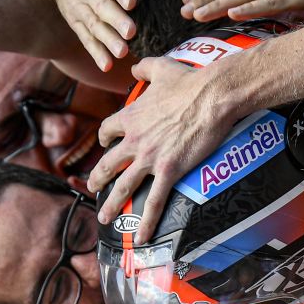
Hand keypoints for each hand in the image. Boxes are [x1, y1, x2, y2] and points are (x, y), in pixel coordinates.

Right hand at [40, 0, 160, 70]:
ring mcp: (78, 7)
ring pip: (93, 25)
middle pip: (100, 6)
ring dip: (107, 40)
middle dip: (115, 20)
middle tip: (131, 32)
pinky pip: (85, 38)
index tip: (131, 1)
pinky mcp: (75, 22)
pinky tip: (107, 66)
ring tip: (123, 52)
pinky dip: (95, 52)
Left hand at [88, 56, 235, 242]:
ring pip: (123, 186)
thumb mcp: (161, 67)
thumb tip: (134, 66)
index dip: (104, 139)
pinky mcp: (170, 170)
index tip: (105, 144)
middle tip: (92, 187)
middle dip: (98, 178)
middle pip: (108, 163)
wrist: (211, 96)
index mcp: (131, 116)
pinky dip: (147, 221)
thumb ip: (144, 68)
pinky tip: (141, 237)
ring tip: (103, 217)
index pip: (107, 131)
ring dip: (111, 203)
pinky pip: (155, 201)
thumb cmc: (189, 81)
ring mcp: (150, 157)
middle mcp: (135, 139)